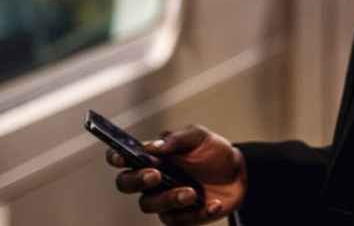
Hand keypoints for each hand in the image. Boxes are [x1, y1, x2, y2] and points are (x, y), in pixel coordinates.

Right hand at [108, 124, 246, 224]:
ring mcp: (163, 200)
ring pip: (149, 205)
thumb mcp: (200, 137)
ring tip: (192, 192)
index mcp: (152, 157)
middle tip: (156, 175)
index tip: (122, 157)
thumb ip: (178, 138)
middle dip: (137, 180)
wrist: (238, 173)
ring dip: (169, 199)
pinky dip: (197, 213)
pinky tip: (213, 204)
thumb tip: (155, 147)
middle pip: (126, 184)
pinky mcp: (179, 217)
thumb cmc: (212, 151)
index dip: (116, 157)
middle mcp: (152, 180)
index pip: (123, 157)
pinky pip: (178, 221)